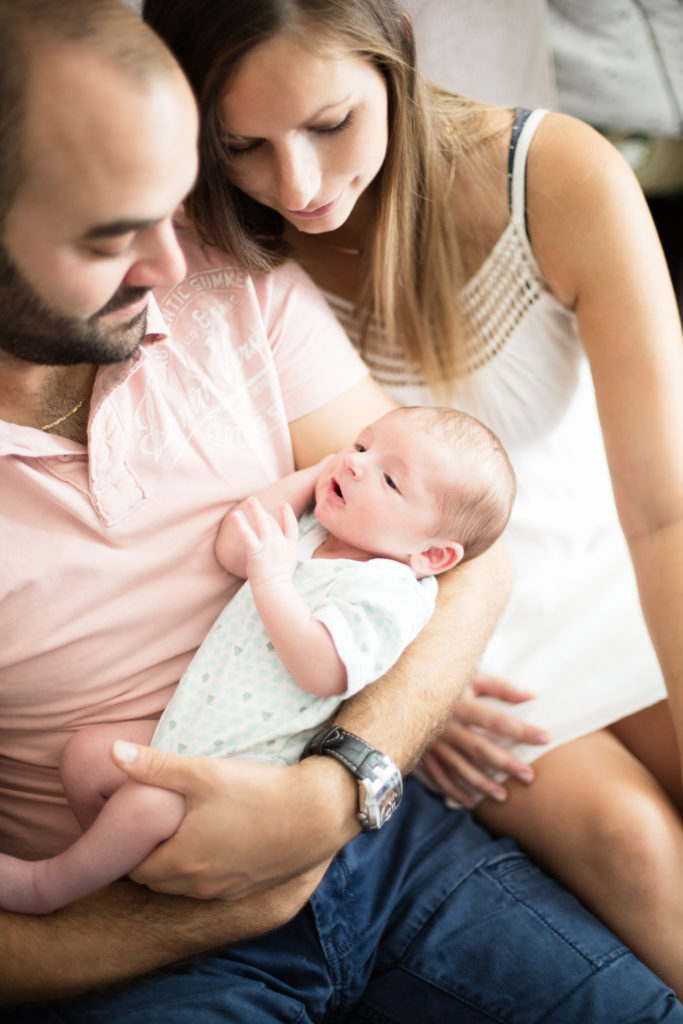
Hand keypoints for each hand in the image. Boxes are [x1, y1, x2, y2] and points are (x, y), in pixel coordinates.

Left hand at [111, 739, 357, 900]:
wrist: (320, 812)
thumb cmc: (259, 791)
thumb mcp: (204, 772)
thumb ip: (156, 766)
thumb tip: (113, 753)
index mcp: (180, 861)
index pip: (134, 867)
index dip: (132, 845)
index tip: (139, 821)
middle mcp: (199, 885)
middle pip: (157, 880)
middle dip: (153, 855)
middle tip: (159, 822)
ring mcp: (227, 890)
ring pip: (186, 885)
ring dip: (180, 864)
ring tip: (188, 828)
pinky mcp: (251, 888)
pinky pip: (214, 885)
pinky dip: (208, 868)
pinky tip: (221, 838)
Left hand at [231, 497, 298, 588]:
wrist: (275, 590)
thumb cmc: (280, 583)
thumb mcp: (288, 565)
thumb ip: (285, 554)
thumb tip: (279, 552)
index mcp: (290, 547)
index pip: (292, 526)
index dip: (287, 514)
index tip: (283, 504)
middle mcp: (280, 543)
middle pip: (273, 523)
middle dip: (263, 512)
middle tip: (254, 501)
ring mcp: (269, 546)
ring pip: (263, 523)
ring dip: (257, 510)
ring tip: (251, 500)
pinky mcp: (256, 551)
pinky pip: (248, 534)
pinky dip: (241, 524)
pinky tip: (236, 515)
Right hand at [420, 673, 548, 806]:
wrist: (401, 689)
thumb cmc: (442, 680)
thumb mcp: (470, 676)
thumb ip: (500, 686)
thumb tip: (532, 696)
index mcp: (459, 704)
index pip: (495, 720)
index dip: (520, 729)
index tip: (544, 737)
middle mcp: (446, 725)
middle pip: (480, 748)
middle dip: (505, 763)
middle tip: (528, 776)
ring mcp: (433, 742)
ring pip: (459, 767)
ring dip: (481, 784)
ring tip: (503, 796)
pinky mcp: (423, 752)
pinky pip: (437, 775)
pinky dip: (452, 790)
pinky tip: (468, 802)